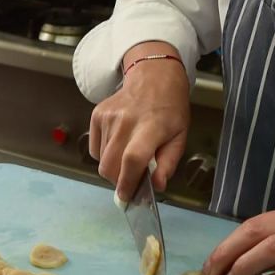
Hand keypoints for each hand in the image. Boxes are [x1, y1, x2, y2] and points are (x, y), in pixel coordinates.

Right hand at [88, 41, 190, 200]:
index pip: (133, 159)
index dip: (128, 182)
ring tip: (129, 154)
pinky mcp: (96, 115)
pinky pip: (95, 148)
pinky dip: (105, 154)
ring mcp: (108, 117)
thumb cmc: (170, 109)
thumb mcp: (179, 137)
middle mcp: (126, 120)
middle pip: (110, 164)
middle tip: (132, 179)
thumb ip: (168, 163)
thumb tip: (157, 186)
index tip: (127, 197)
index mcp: (151, 126)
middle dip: (119, 181)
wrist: (153, 76)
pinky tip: (119, 143)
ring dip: (113, 167)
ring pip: (101, 160)